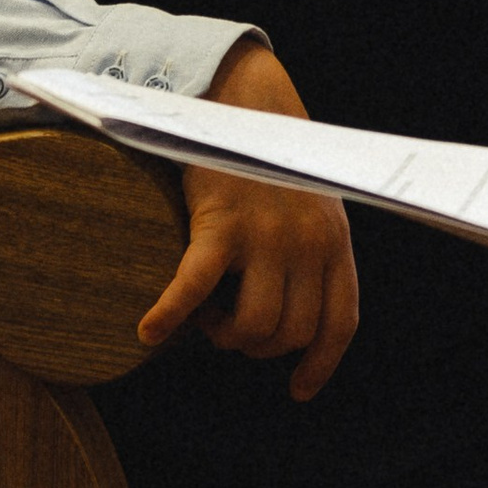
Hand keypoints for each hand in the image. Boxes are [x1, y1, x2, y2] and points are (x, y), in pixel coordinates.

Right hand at [136, 44, 358, 400]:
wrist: (244, 98)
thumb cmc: (269, 158)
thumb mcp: (313, 204)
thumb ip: (312, 251)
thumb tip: (292, 310)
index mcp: (335, 241)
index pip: (340, 323)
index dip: (319, 364)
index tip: (299, 389)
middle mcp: (309, 243)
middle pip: (289, 332)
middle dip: (255, 344)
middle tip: (227, 326)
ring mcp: (268, 235)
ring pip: (254, 326)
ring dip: (224, 335)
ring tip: (205, 318)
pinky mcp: (221, 223)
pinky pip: (195, 288)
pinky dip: (170, 315)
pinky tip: (148, 332)